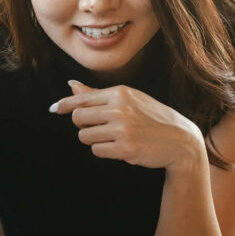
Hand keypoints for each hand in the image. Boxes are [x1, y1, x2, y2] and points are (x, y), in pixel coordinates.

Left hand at [52, 80, 204, 170]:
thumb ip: (97, 95)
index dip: (64, 104)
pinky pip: (97, 150)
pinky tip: (119, 147)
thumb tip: (70, 85)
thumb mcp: (129, 99)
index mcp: (120, 93)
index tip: (54, 108)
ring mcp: (122, 129)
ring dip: (93, 139)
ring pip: (85, 136)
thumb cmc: (152, 117)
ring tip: (111, 137)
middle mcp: (120, 109)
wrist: (180, 140)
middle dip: (83, 125)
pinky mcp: (124, 148)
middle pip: (78, 117)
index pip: (82, 98)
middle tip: (98, 127)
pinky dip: (103, 150)